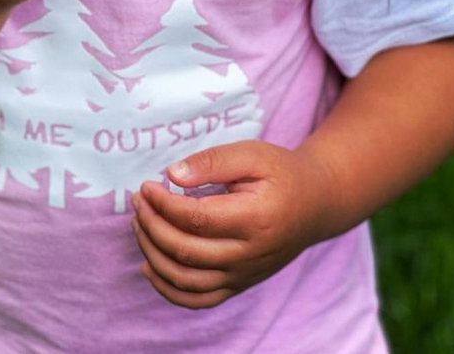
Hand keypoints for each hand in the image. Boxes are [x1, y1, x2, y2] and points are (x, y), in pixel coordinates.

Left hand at [130, 140, 332, 308]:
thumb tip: (172, 175)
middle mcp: (249, 255)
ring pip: (185, 279)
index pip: (195, 219)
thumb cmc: (281, 173)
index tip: (147, 185)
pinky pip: (199, 300)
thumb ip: (211, 161)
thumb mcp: (251, 154)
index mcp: (254, 219)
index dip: (162, 203)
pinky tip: (148, 266)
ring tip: (139, 224)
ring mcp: (244, 275)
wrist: (316, 204)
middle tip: (138, 200)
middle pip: (185, 250)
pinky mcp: (240, 285)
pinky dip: (169, 289)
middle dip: (151, 224)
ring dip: (152, 253)